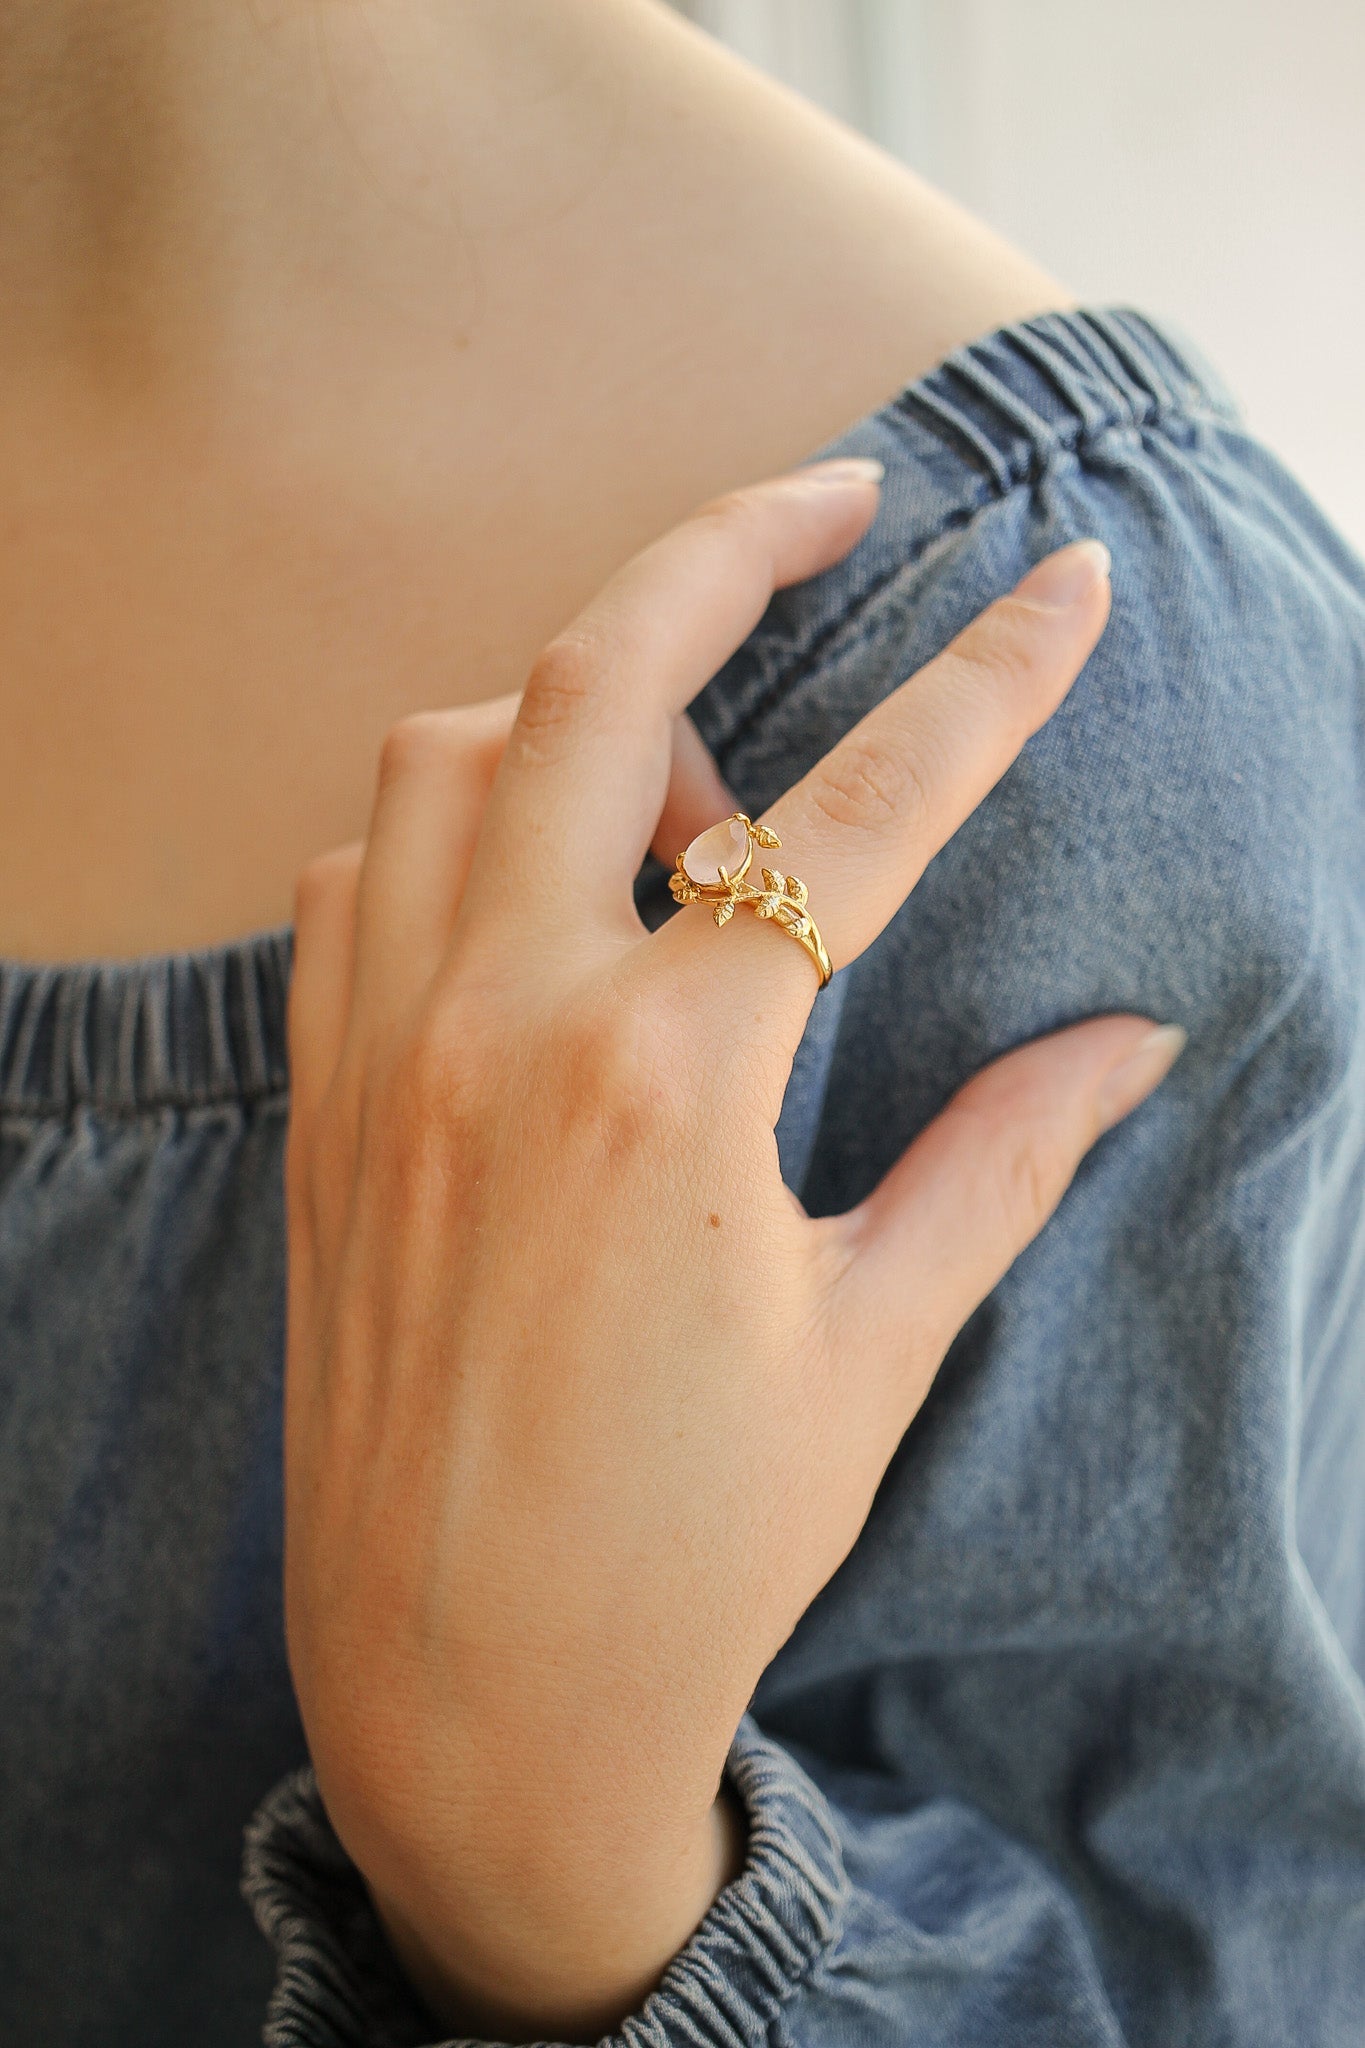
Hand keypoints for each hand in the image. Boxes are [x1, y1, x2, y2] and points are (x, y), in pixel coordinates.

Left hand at [283, 459, 1181, 2040]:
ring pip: (445, 752)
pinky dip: (448, 823)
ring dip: (570, 706)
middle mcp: (503, 1028)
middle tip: (834, 495)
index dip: (989, 681)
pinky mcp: (321, 1104)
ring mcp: (384, 1054)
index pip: (862, 811)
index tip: (1069, 585)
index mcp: (669, 1087)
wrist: (467, 1697)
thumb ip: (1003, 1160)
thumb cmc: (690, 1545)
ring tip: (686, 797)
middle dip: (726, 542)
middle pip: (595, 677)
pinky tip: (539, 893)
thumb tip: (1133, 1041)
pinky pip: (354, 875)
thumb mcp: (873, 1346)